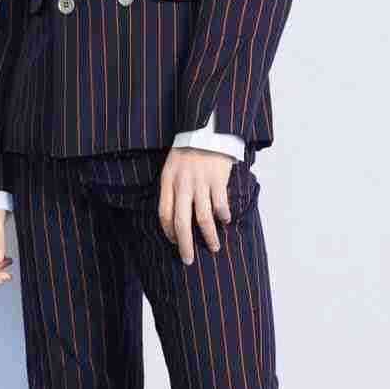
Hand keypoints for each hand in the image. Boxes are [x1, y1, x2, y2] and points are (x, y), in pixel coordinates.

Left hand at [157, 147, 233, 264]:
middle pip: (181, 222)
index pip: (164, 214)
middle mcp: (182, 184)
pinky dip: (223, 216)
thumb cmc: (189, 149)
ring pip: (202, 218)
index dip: (169, 232)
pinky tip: (225, 221)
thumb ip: (172, 187)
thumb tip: (175, 215)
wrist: (206, 128)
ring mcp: (201, 182)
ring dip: (209, 236)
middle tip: (188, 260)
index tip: (175, 243)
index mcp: (168, 181)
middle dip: (185, 245)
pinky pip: (220, 204)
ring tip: (214, 247)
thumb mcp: (171, 165)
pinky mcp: (218, 179)